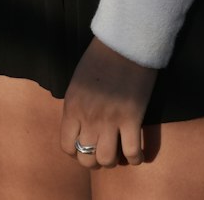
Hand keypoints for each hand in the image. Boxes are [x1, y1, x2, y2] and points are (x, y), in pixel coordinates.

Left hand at [60, 37, 156, 168]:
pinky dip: (135, 159)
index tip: (85, 148)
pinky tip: (137, 155)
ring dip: (113, 161)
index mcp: (72, 106)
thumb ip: (77, 107)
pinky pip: (132, 152)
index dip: (76, 153)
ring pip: (107, 160)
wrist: (125, 42)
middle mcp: (88, 117)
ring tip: (119, 153)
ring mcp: (110, 119)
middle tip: (103, 152)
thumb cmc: (101, 57)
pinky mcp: (132, 118)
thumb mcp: (78, 82)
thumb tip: (80, 128)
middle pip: (86, 158)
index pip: (66, 146)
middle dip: (94, 160)